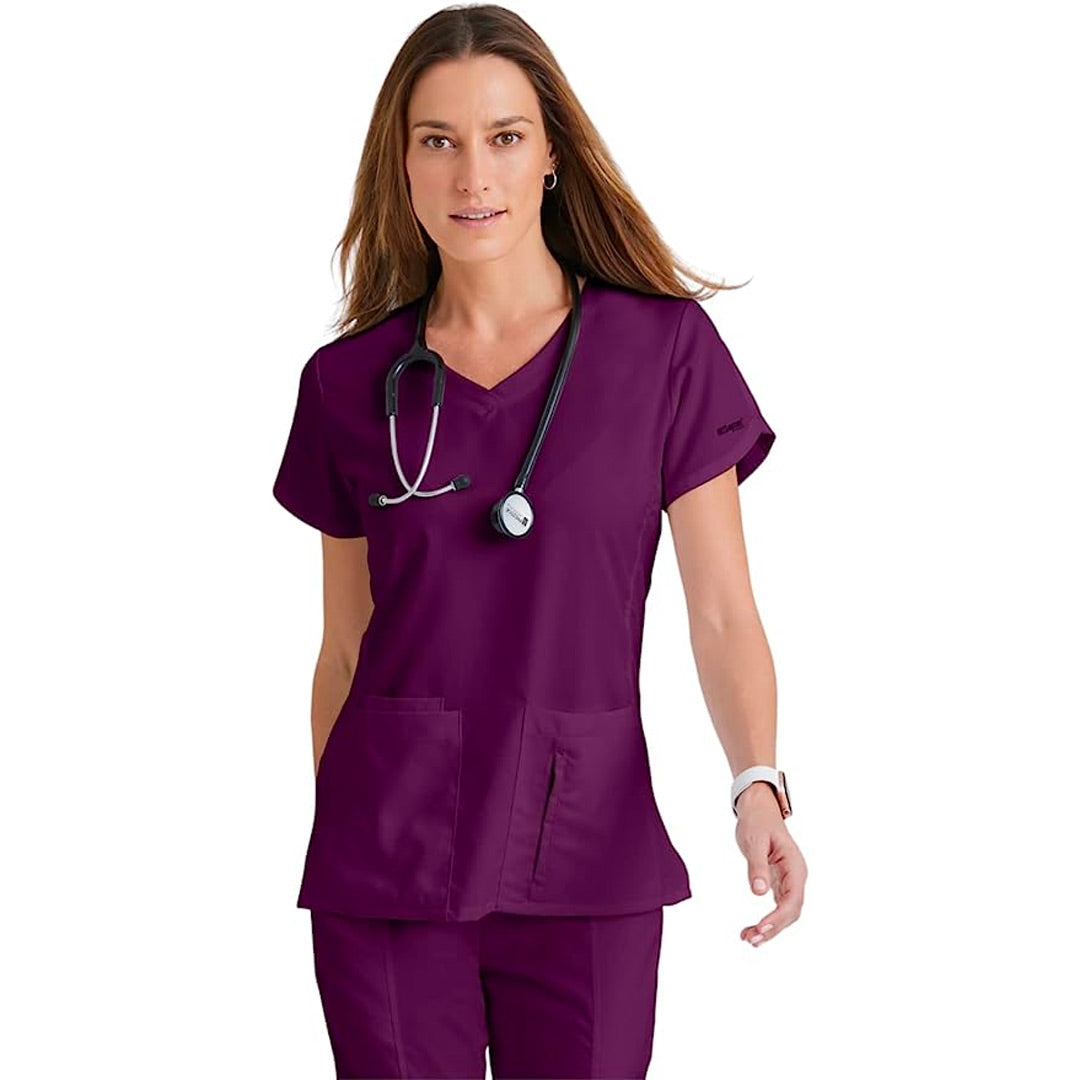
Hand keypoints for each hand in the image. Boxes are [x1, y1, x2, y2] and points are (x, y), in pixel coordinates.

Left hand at [734, 781, 806, 946]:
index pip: (792, 900)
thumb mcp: (754, 841)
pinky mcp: (779, 883)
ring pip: (784, 912)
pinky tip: (751, 930)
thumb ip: (757, 866)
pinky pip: (776, 907)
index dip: (778, 918)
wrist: (758, 810)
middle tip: (752, 940)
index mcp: (794, 866)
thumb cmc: (758, 821)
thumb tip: (758, 892)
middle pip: (790, 911)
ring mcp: (788, 881)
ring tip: (748, 939)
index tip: (761, 928)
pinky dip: (766, 920)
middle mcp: (795, 876)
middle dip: (773, 928)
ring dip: (769, 929)